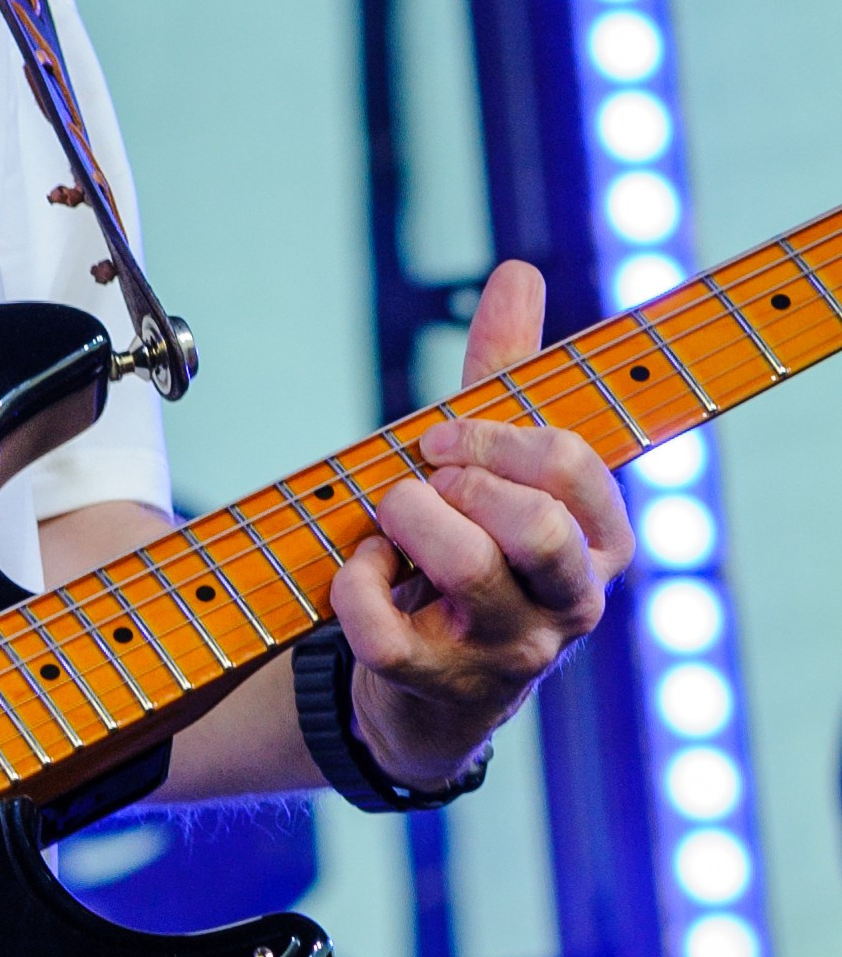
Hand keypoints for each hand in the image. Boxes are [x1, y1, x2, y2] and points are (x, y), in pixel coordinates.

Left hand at [333, 260, 633, 786]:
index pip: (577, 466)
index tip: (444, 434)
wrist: (430, 681)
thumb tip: (519, 272)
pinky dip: (355, 586)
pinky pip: (386, 631)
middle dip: (466, 480)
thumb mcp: (496, 462)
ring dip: (408, 520)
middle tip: (424, 476)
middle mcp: (571, 602)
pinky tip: (360, 568)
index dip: (499, 436)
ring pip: (468, 571)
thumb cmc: (474, 546)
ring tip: (391, 516)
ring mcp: (509, 651)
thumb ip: (508, 373)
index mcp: (600, 541)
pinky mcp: (437, 684)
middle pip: (538, 527)